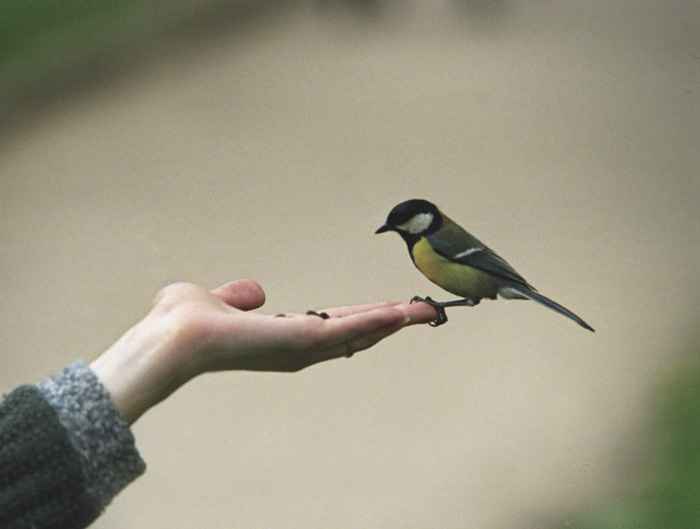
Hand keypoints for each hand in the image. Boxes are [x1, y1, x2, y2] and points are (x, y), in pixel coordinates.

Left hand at [90, 280, 436, 423]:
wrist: (172, 336)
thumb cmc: (183, 322)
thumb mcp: (219, 299)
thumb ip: (239, 296)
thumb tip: (256, 292)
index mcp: (283, 337)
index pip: (334, 327)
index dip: (364, 318)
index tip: (391, 311)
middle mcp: (298, 348)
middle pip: (356, 333)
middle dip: (391, 323)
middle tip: (425, 312)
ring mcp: (301, 348)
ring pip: (359, 333)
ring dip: (393, 322)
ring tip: (425, 311)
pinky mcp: (300, 341)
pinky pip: (347, 331)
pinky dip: (376, 323)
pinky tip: (400, 313)